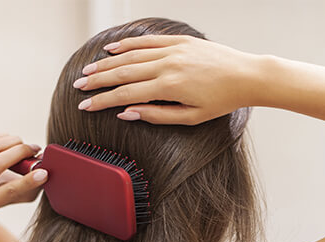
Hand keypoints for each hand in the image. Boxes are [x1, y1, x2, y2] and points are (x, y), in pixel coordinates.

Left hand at [0, 134, 46, 211]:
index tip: (44, 172)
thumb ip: (34, 186)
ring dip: (12, 141)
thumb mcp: (21, 195)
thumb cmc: (7, 190)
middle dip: (20, 152)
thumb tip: (44, 169)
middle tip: (35, 148)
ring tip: (23, 143)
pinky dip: (1, 136)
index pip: (8, 191)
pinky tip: (10, 139)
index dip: (28, 181)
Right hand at [74, 35, 260, 124]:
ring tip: (88, 69)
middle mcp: (167, 65)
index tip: (85, 105)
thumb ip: (158, 115)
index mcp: (169, 87)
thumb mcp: (191, 117)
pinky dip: (128, 44)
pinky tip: (112, 48)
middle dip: (97, 80)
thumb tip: (127, 113)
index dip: (102, 100)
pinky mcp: (180, 41)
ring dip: (107, 62)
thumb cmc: (222, 101)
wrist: (247, 76)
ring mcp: (173, 50)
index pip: (126, 93)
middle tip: (78, 86)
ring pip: (131, 55)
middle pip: (122, 72)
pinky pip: (148, 40)